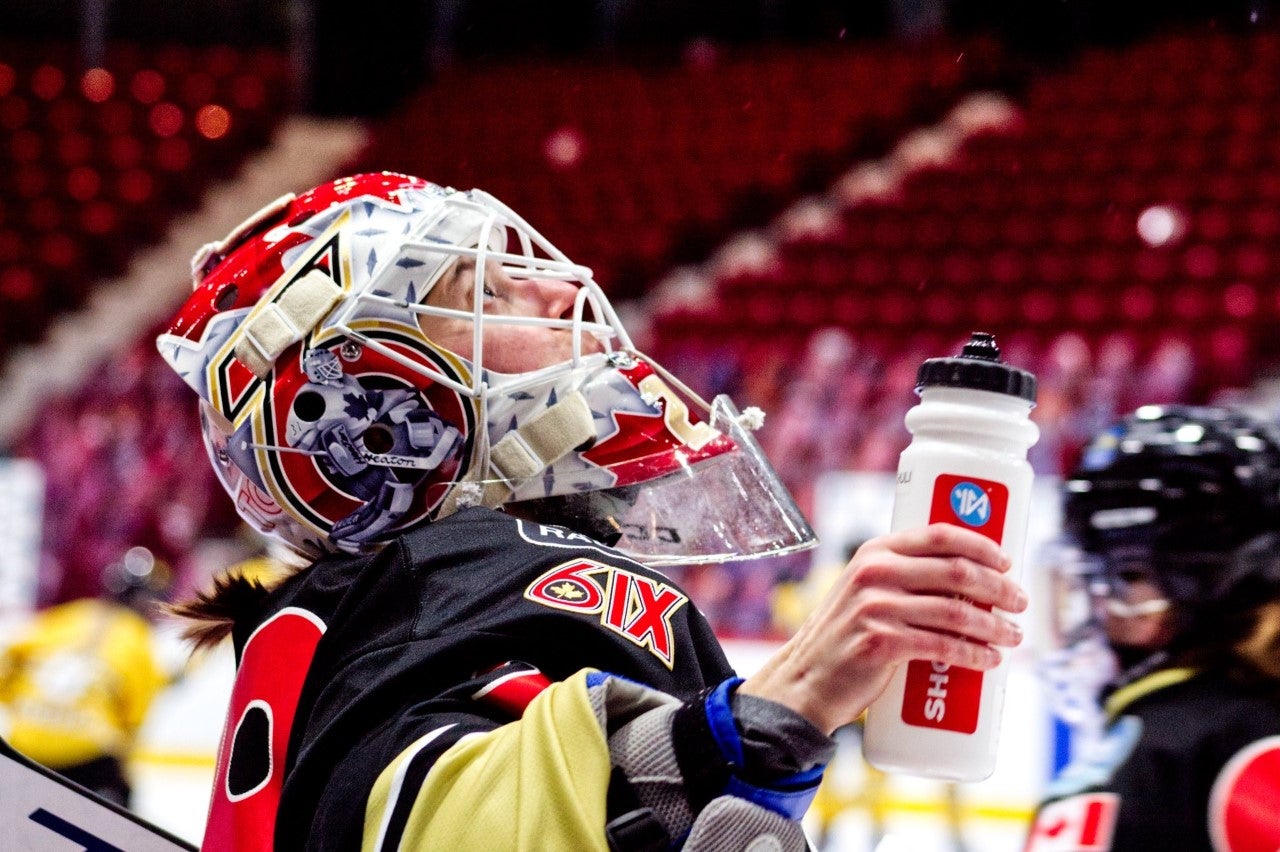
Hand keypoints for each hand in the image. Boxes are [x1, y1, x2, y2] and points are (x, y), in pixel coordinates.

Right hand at [739, 523, 1027, 734]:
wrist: (808, 679)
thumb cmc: (846, 637)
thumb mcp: (865, 592)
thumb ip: (902, 579)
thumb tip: (969, 582)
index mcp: (875, 552)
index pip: (939, 534)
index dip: (981, 545)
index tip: (1007, 561)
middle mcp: (875, 573)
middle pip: (957, 572)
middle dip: (999, 588)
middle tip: (1019, 603)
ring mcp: (876, 607)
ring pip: (957, 612)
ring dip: (995, 626)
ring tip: (1013, 636)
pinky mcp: (882, 643)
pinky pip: (943, 645)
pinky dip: (975, 654)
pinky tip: (990, 660)